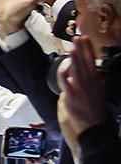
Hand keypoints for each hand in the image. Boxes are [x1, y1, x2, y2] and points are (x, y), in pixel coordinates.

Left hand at [59, 35, 108, 153]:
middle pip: (84, 63)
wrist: (93, 126)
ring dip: (74, 59)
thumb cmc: (94, 109)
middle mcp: (89, 83)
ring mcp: (80, 90)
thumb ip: (94, 79)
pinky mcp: (72, 97)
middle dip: (81, 49)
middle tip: (78, 37)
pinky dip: (66, 75)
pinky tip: (65, 68)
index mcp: (95, 81)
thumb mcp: (98, 91)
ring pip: (77, 71)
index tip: (85, 38)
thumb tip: (92, 69)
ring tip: (72, 48)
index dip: (88, 49)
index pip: (91, 61)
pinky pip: (67, 84)